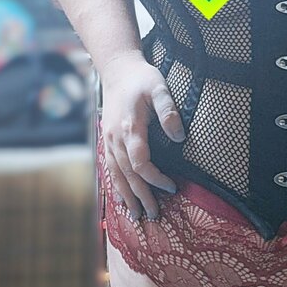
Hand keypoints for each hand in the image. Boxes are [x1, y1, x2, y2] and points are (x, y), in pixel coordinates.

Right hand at [99, 53, 185, 221]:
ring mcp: (108, 141)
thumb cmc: (142, 78)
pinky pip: (109, 169)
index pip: (141, 162)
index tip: (172, 187)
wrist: (117, 70)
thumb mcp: (159, 87)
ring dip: (127, 197)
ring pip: (116, 175)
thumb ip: (169, 110)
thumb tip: (179, 137)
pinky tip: (121, 201)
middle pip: (128, 175)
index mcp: (129, 128)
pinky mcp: (107, 141)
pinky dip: (115, 187)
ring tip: (137, 217)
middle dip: (141, 196)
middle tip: (154, 216)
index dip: (155, 178)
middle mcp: (115, 139)